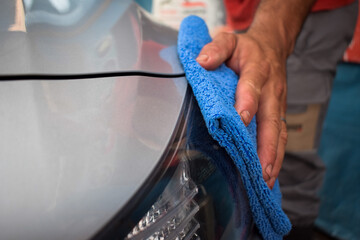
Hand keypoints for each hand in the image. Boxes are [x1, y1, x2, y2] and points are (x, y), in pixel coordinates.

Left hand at [196, 32, 287, 188]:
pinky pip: (280, 134)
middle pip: (271, 119)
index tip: (241, 119)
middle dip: (266, 145)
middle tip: (261, 168)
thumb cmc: (247, 48)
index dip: (247, 102)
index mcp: (257, 70)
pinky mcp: (280, 112)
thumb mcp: (230, 40)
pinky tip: (269, 173)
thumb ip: (216, 48)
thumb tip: (202, 61)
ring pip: (278, 132)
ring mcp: (278, 103)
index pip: (252, 87)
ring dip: (274, 156)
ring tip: (266, 179)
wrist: (273, 46)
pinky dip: (276, 155)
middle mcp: (272, 89)